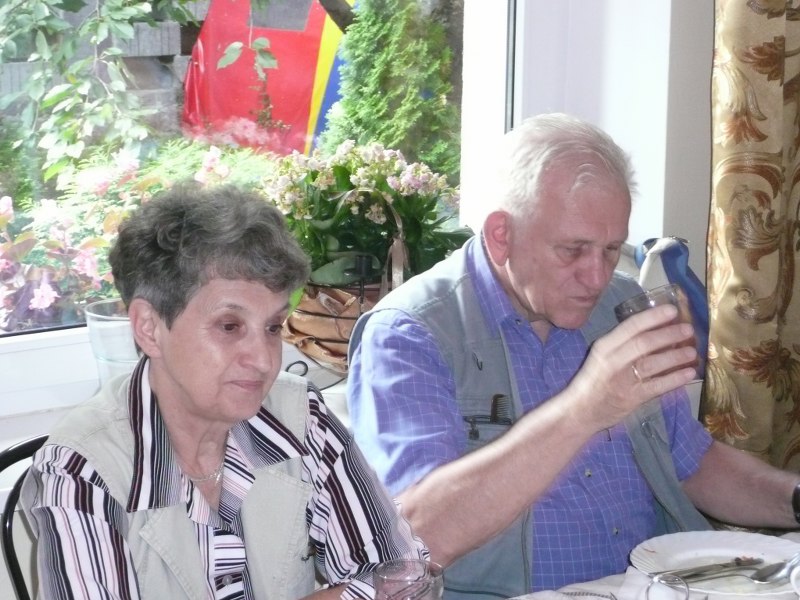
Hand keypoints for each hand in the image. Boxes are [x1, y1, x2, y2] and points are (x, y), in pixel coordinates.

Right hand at [567, 303, 696, 431]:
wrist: (580, 411)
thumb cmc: (593, 380)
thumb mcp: (601, 357)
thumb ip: (622, 345)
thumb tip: (656, 331)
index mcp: (604, 346)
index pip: (631, 326)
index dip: (653, 317)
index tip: (672, 310)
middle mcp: (613, 360)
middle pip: (644, 343)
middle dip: (669, 335)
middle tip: (688, 329)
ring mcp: (622, 380)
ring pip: (652, 364)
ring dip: (675, 356)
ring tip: (692, 352)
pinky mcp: (631, 398)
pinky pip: (657, 386)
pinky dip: (675, 379)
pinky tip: (689, 374)